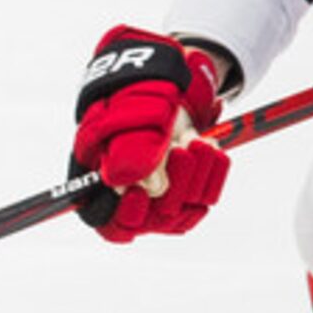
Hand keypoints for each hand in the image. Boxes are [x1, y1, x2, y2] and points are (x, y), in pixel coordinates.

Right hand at [71, 25, 227, 242]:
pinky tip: (208, 146)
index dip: (124, 216)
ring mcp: (160, 199)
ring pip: (183, 210)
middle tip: (181, 150)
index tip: (139, 194)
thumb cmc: (131, 100)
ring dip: (196, 172)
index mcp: (100, 183)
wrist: (162, 89)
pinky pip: (205, 198)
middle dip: (174, 182)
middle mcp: (129, 199)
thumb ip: (123, 147)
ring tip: (196, 140)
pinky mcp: (186, 193)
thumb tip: (124, 182)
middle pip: (154, 218)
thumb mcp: (125, 114)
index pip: (109, 223)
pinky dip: (212, 172)